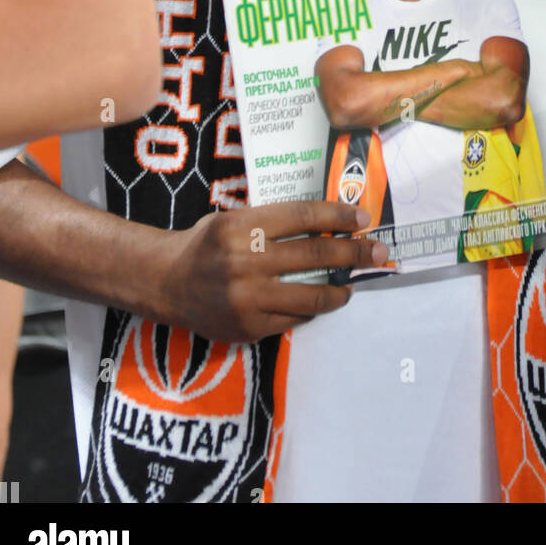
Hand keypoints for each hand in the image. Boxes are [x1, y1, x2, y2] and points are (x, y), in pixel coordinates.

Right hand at [159, 199, 387, 341]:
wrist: (167, 282)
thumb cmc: (206, 244)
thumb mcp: (234, 219)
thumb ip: (273, 222)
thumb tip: (328, 223)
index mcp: (243, 227)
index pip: (303, 217)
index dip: (337, 218)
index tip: (362, 219)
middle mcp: (245, 261)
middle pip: (314, 255)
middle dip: (353, 254)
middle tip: (378, 252)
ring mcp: (247, 298)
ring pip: (310, 295)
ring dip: (340, 290)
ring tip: (353, 285)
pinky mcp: (248, 327)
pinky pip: (293, 319)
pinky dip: (311, 310)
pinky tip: (319, 303)